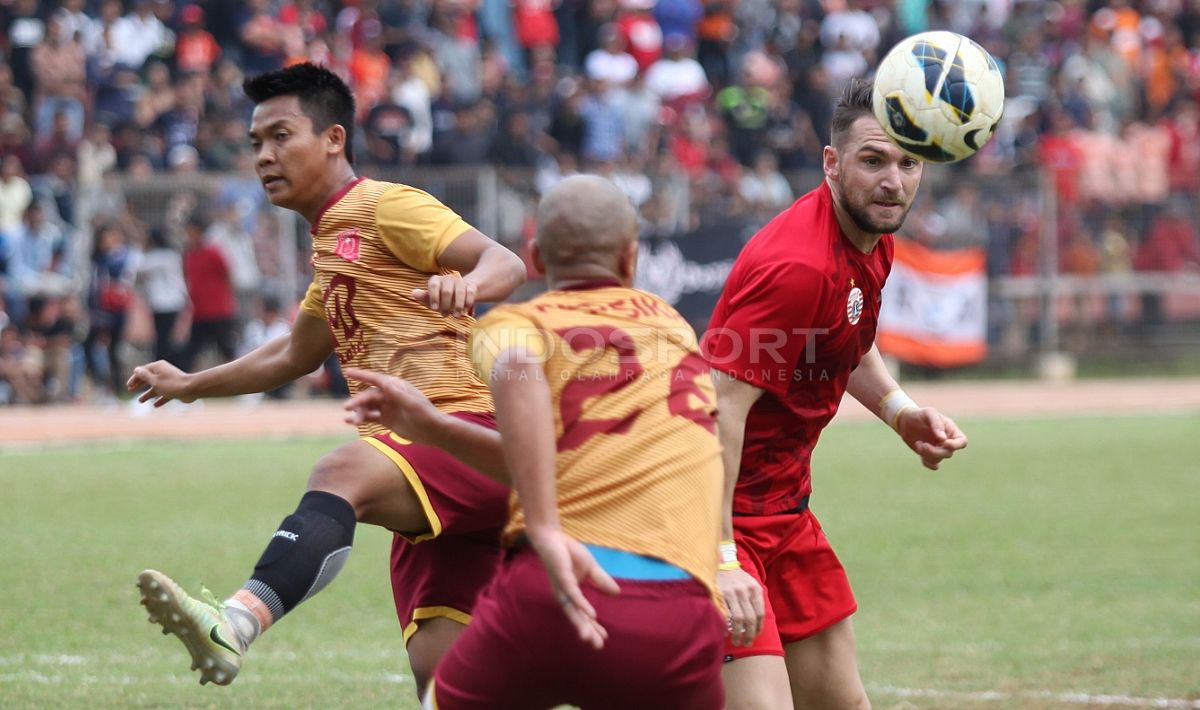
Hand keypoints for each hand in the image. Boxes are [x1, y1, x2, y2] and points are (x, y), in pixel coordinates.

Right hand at [127, 360, 194, 406]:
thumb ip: (144, 376)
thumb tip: (136, 369)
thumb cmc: (172, 384)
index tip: (128, 386)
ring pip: (156, 388)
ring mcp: (170, 381)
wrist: (191, 389)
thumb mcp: (154, 381)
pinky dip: (160, 399)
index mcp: (158, 367)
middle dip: (139, 384)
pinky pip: (165, 394)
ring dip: (148, 394)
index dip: (134, 378)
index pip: (143, 371)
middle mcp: (163, 372)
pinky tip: (155, 405)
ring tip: (140, 401)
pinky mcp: (176, 388)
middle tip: (130, 390)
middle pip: (149, 378)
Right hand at [342, 368, 443, 442]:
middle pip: (369, 395)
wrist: (433, 432)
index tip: (347, 372)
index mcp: (396, 387)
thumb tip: (386, 381)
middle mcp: (390, 395)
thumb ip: (398, 394)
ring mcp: (387, 408)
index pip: (376, 379)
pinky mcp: (386, 420)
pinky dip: (361, 419)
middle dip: (357, 400)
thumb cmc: (426, 414)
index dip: (362, 375)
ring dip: (358, 412)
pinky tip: (350, 422)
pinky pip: (370, 417)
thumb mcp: (413, 404)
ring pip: (368, 407)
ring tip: (350, 421)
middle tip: (346, 408)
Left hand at [412, 274, 476, 316]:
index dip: (434, 297)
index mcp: (436, 280)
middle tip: (444, 315)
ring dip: (458, 305)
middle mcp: (448, 278)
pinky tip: (464, 311)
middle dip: (446, 305)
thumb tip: (413, 292)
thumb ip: (424, 297)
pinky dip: (468, 303)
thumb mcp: (431, 299)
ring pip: (460, 292)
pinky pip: (470, 292)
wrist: (459, 292)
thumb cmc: (441, 298)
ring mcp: (460, 281)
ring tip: (456, 316)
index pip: (433, 285)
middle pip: (447, 291)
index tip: (434, 309)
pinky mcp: (470, 286)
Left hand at [527, 526, 619, 649]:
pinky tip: (592, 615)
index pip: (582, 614)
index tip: (604, 639)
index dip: (593, 626)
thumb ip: (601, 580)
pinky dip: (582, 605)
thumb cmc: (568, 552)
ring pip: (573, 611)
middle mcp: (564, 595)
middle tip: (598, 647)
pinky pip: (573, 595)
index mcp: (570, 594)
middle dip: (587, 632)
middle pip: (576, 618)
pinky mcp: (562, 578)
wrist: (553, 537)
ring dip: (582, 625)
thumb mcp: (590, 567)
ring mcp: (562, 588)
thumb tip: (617, 593)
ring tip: (589, 638)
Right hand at [719, 566, 764, 646]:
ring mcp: (731, 593)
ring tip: (737, 642)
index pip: (760, 613)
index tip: (756, 636)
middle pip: (750, 618)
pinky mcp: (719, 594)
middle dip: (750, 634)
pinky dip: (726, 627)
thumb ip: (756, 600)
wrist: (721, 565)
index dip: (759, 628)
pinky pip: (725, 615)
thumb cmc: (737, 578)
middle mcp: (744, 591)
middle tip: (747, 643)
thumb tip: (758, 622)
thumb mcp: (750, 584)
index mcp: (755, 589)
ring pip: (738, 619)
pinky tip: (726, 633)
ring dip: (738, 634)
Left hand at [897, 407, 967, 469]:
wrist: (906, 420)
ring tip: (918, 443)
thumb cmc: (920, 414)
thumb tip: (943, 439)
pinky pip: (933, 465)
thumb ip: (937, 423)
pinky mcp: (929, 455)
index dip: (955, 445)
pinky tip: (920, 451)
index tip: (943, 442)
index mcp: (951, 430)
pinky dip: (927, 462)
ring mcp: (938, 449)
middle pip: (949, 453)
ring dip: (927, 454)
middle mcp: (947, 441)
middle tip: (921, 444)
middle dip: (935, 451)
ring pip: (939, 459)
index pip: (962, 442)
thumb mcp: (929, 413)